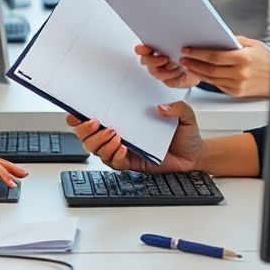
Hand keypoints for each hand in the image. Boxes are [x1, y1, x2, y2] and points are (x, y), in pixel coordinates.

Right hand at [65, 101, 204, 173]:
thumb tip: (161, 107)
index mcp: (126, 119)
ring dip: (101, 142)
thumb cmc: (185, 135)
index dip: (81, 117)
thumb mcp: (185, 115)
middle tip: (97, 123)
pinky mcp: (131, 163)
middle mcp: (120, 135)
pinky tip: (123, 148)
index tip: (75, 113)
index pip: (97, 118)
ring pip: (97, 150)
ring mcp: (124, 150)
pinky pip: (114, 163)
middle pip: (89, 136)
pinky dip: (115, 156)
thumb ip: (177, 107)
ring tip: (115, 135)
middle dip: (86, 131)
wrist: (195, 156)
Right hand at [135, 44, 200, 88]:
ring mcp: (161, 71)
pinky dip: (176, 79)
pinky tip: (183, 75)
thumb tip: (171, 32)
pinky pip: (169, 82)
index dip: (142, 49)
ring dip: (169, 71)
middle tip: (166, 58)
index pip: (141, 49)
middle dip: (154, 61)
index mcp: (154, 49)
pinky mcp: (169, 81)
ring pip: (157, 73)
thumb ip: (174, 39)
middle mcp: (155, 61)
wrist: (199, 64)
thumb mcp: (182, 42)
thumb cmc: (188, 51)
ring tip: (180, 66)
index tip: (148, 48)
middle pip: (146, 62)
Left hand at [178, 36, 269, 97]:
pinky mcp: (236, 92)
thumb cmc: (267, 60)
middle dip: (193, 63)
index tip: (188, 50)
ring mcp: (237, 84)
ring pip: (211, 78)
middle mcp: (240, 73)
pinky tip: (201, 73)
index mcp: (243, 59)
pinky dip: (207, 79)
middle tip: (183, 58)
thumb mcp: (253, 44)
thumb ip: (234, 41)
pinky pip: (217, 85)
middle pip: (210, 68)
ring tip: (188, 65)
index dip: (198, 53)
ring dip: (197, 72)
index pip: (214, 56)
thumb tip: (217, 38)